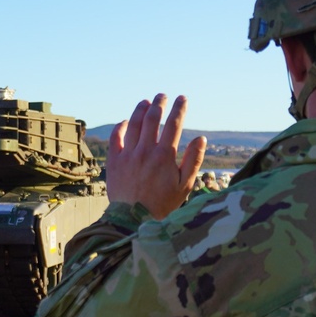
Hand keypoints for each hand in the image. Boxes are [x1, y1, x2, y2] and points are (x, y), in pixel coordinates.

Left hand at [105, 94, 206, 219]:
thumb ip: (194, 160)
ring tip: (146, 102)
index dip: (179, 108)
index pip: (174, 124)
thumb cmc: (162, 204)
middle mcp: (145, 151)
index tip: (182, 98)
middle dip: (159, 103)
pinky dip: (122, 126)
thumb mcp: (184, 186)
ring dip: (141, 109)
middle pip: (153, 118)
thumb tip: (201, 138)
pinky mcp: (114, 161)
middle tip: (163, 96)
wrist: (132, 220)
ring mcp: (128, 154)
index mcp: (165, 156)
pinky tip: (127, 121)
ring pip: (134, 123)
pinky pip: (116, 137)